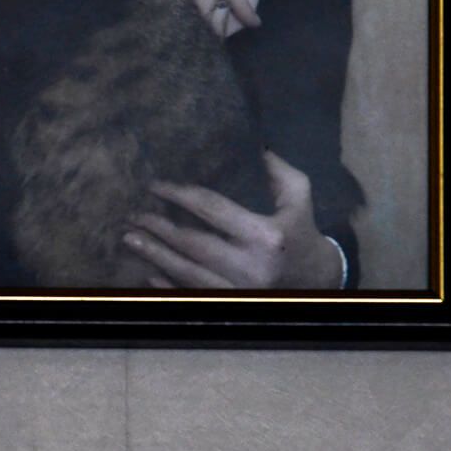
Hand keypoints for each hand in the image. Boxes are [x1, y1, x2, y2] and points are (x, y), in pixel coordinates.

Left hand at [122, 153, 344, 290]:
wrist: (320, 282)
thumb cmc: (303, 233)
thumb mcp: (299, 198)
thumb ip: (277, 171)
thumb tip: (254, 143)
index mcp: (265, 234)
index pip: (211, 209)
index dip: (179, 195)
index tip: (154, 186)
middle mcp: (250, 266)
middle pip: (192, 245)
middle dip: (158, 229)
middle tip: (132, 216)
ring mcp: (240, 291)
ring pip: (187, 274)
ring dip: (155, 256)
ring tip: (130, 240)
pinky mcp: (233, 307)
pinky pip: (192, 297)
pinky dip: (168, 287)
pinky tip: (147, 274)